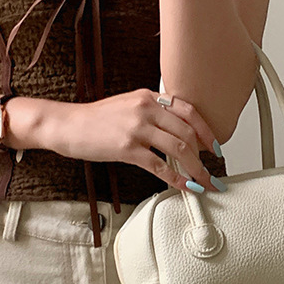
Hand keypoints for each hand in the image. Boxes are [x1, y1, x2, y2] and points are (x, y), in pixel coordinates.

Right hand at [53, 89, 224, 192]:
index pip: (189, 111)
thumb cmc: (95, 119)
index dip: (207, 131)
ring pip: (178, 149)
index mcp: (149, 97)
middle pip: (187, 133)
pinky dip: (175, 179)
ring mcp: (137, 128)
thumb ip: (152, 112)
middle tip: (210, 172)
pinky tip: (182, 186)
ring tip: (202, 182)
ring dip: (195, 169)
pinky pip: (159, 166)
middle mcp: (146, 109)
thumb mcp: (128, 105)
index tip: (215, 147)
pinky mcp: (127, 148)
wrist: (68, 125)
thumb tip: (177, 132)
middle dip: (204, 156)